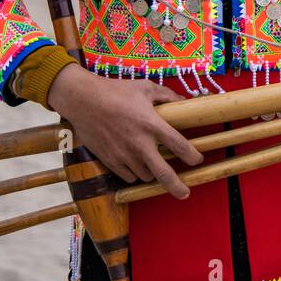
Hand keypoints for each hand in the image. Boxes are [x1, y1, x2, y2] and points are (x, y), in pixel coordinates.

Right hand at [48, 65, 202, 197]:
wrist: (83, 100)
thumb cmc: (115, 91)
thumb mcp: (145, 88)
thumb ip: (166, 96)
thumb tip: (182, 100)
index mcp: (152, 124)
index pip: (179, 145)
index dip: (192, 156)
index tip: (198, 160)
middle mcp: (140, 144)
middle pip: (164, 174)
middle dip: (177, 187)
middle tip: (185, 193)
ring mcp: (124, 155)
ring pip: (146, 176)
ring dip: (152, 173)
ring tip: (152, 163)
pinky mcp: (110, 161)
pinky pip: (128, 177)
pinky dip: (135, 173)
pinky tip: (135, 163)